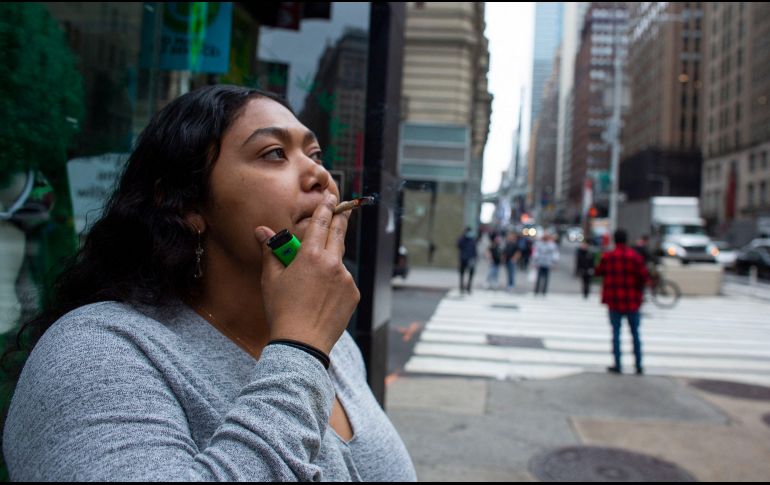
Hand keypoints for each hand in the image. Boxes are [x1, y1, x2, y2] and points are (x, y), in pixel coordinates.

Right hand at [255, 193, 359, 354]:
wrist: (302, 342)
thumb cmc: (282, 310)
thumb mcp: (271, 279)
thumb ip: (271, 252)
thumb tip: (261, 232)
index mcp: (311, 256)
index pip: (320, 223)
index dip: (325, 208)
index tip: (330, 198)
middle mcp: (333, 263)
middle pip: (338, 235)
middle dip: (339, 220)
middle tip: (342, 209)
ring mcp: (345, 279)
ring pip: (338, 262)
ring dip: (329, 262)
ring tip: (313, 280)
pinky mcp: (353, 294)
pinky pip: (343, 282)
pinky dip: (334, 283)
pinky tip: (321, 298)